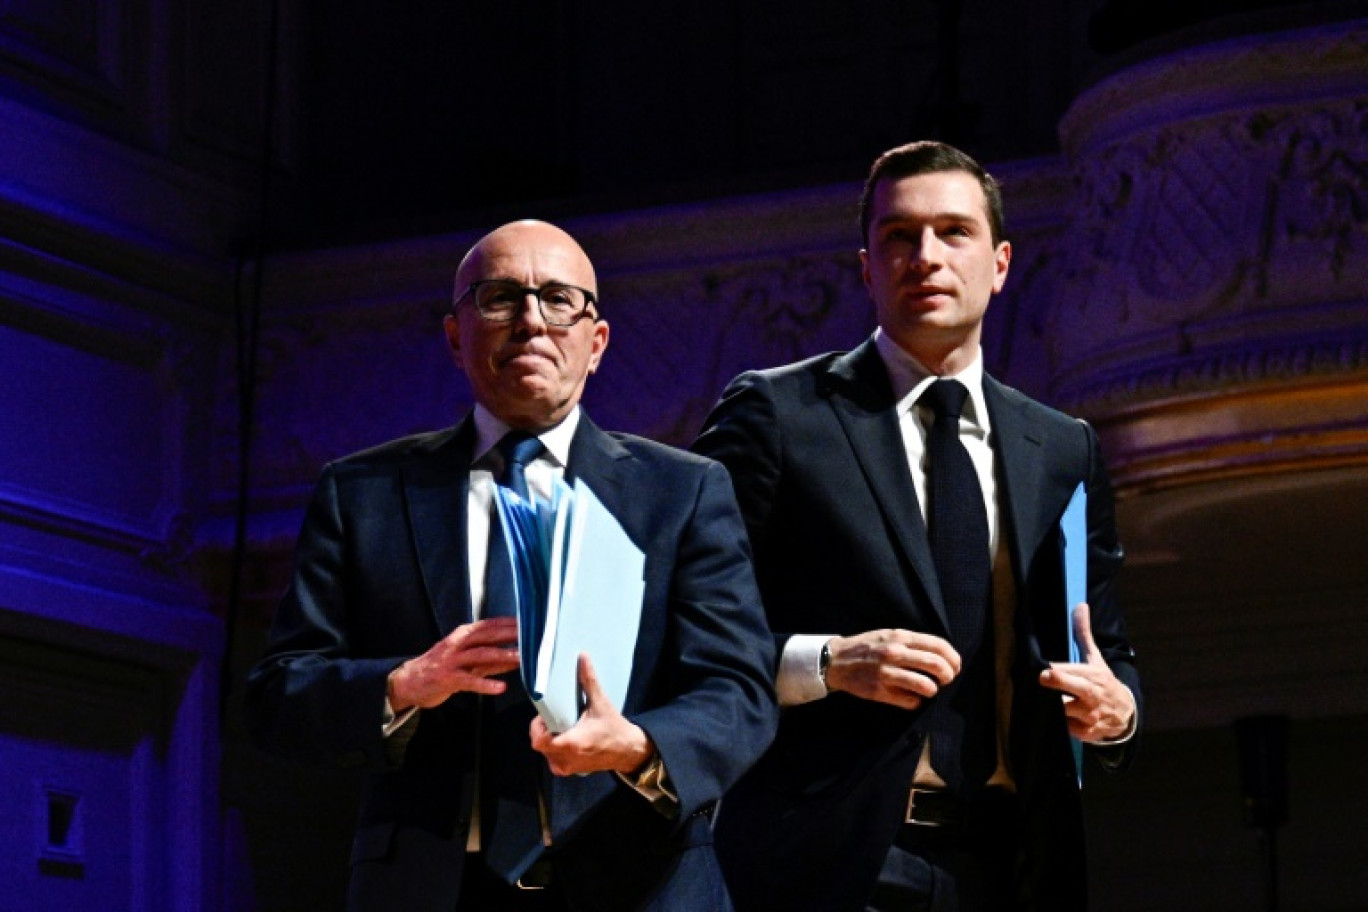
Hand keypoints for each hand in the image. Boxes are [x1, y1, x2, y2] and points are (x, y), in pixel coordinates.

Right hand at [387, 618, 520, 711]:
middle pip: (488, 635)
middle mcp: (458, 643)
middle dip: (511, 635)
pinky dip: (486, 684)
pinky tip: (501, 688)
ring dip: (503, 656)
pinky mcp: (447, 678)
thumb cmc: (443, 668)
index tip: (531, 622)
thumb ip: (492, 660)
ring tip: (522, 660)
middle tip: (533, 637)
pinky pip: (469, 681)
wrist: (410, 681)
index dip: (510, 623)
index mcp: (463, 634)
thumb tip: (518, 659)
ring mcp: (452, 660)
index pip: (490, 625)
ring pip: (481, 654)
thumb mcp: (468, 660)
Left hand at [530, 653, 652, 776]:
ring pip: (545, 752)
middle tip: (555, 717)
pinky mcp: (569, 770)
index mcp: (571, 743)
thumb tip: (582, 657)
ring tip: (561, 727)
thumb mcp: (601, 703)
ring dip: (549, 739)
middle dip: (544, 729)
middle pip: (540, 744)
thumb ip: (589, 680)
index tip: (546, 715)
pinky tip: (566, 738)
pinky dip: (555, 749)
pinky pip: (552, 759)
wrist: (627, 750)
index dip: (537, 726)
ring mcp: (566, 767)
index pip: (538, 740)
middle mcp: (565, 758)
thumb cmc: (613, 728)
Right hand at [824, 629, 960, 709]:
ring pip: (926, 686)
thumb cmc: (867, 647)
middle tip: (946, 680)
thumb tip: (941, 655)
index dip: (953, 657)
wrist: (836, 660)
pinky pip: (910, 701)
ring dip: (932, 690)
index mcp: (900, 637)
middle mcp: (895, 653)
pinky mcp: (879, 691)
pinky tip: (911, 697)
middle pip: (937, 665)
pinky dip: (915, 701)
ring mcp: (887, 673)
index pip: (938, 645)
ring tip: (928, 690)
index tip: (956, 666)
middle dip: (948, 675)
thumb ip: (912, 642)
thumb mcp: (889, 635)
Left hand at [1039, 603, 1135, 741]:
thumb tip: (1080, 605)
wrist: (1124, 713)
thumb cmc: (1102, 682)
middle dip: (1060, 682)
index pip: (1073, 670)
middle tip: (1044, 676)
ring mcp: (1090, 715)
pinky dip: (1057, 724)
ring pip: (1066, 712)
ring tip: (1037, 701)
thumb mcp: (1095, 658)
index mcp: (1093, 675)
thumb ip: (1083, 634)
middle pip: (1076, 688)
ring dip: (1053, 707)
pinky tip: (1048, 718)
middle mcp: (1093, 695)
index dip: (1057, 670)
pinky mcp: (1085, 732)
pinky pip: (1065, 728)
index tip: (1044, 669)